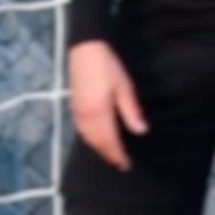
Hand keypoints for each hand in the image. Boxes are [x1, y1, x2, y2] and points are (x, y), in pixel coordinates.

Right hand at [69, 40, 148, 171]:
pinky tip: (97, 141)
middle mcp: (86, 116)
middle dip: (109, 156)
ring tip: (111, 156)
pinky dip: (90, 140)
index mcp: (100, 111)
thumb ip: (131, 112)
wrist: (86, 50)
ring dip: (99, 150)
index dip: (118, 155)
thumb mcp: (124, 87)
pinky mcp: (73, 108)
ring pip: (88, 139)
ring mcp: (77, 112)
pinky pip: (81, 131)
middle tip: (120, 165)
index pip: (110, 141)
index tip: (126, 165)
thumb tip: (141, 131)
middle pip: (97, 143)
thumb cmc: (108, 66)